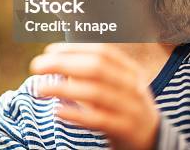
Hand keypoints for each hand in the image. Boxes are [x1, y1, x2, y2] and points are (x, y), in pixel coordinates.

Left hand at [30, 43, 158, 149]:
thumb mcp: (113, 85)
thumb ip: (89, 71)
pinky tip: (57, 111)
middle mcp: (132, 86)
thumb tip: (53, 59)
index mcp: (129, 70)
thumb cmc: (123, 107)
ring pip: (96, 93)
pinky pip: (99, 119)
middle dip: (63, 63)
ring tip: (39, 88)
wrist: (153, 141)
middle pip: (96, 68)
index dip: (73, 49)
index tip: (48, 50)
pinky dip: (77, 114)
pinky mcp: (126, 129)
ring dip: (63, 88)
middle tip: (36, 66)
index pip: (101, 52)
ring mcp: (131, 108)